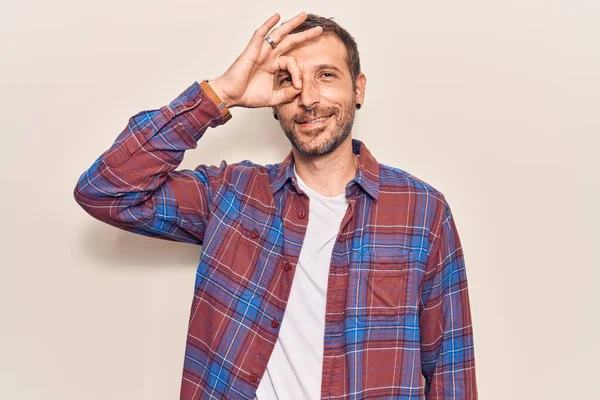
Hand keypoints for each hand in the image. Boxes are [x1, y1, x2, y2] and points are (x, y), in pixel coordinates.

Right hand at [208, 12, 322, 108]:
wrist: (231, 96)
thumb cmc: (247, 95)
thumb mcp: (273, 98)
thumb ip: (287, 94)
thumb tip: (299, 89)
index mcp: (274, 67)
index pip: (293, 63)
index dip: (298, 74)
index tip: (297, 86)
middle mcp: (269, 57)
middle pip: (290, 42)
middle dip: (305, 35)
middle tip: (319, 30)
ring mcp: (261, 52)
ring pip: (278, 34)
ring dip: (291, 25)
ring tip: (303, 16)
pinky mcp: (252, 51)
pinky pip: (260, 35)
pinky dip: (268, 25)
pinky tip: (276, 17)